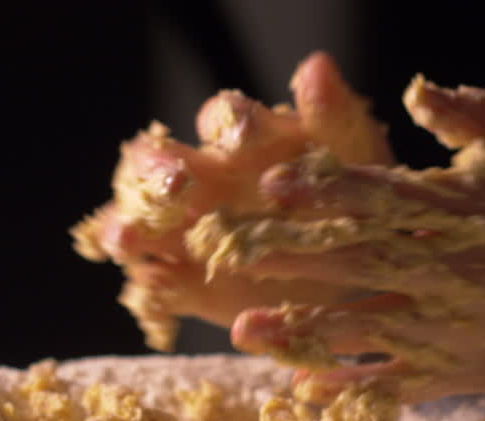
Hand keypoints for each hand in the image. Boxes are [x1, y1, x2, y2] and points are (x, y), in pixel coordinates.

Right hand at [72, 52, 392, 350]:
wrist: (356, 275)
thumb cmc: (352, 202)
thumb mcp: (358, 160)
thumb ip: (334, 116)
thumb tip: (316, 67)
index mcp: (245, 141)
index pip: (221, 118)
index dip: (223, 126)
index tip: (235, 138)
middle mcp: (204, 179)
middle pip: (155, 161)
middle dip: (156, 170)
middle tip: (172, 189)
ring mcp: (186, 231)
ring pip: (136, 217)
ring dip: (127, 223)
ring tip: (128, 238)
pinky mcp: (185, 283)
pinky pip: (155, 283)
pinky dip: (152, 285)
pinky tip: (156, 288)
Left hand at [206, 76, 484, 402]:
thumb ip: (470, 116)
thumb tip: (413, 89)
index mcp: (474, 213)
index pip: (391, 200)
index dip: (331, 191)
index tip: (275, 184)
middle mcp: (463, 273)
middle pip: (364, 263)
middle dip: (293, 256)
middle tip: (228, 250)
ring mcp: (457, 330)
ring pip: (369, 331)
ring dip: (304, 331)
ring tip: (243, 329)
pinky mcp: (455, 375)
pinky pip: (395, 385)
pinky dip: (349, 389)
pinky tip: (300, 387)